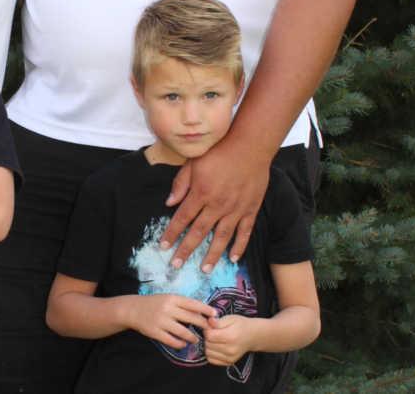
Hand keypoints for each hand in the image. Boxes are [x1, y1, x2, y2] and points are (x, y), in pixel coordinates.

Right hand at [123, 294, 214, 351]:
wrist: (133, 309)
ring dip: (192, 337)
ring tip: (196, 339)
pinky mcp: (156, 332)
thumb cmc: (154, 303)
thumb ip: (181, 304)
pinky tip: (183, 344)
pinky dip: (180, 344)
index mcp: (172, 298)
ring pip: (184, 332)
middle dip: (203, 325)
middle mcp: (168, 308)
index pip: (192, 303)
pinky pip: (173, 341)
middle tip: (209, 330)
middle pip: (191, 318)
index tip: (215, 314)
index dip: (205, 309)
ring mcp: (162, 321)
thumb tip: (200, 312)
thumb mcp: (167, 299)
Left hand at [160, 136, 268, 270]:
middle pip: (199, 232)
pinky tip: (233, 258)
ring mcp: (235, 209)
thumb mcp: (193, 162)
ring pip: (222, 237)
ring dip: (212, 255)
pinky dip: (239, 246)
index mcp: (200, 193)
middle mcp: (217, 205)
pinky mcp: (250, 209)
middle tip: (176, 265)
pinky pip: (244, 232)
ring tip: (205, 269)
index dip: (171, 234)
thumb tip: (169, 203)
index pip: (182, 218)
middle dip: (186, 250)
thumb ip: (181, 183)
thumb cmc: (219, 150)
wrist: (249, 146)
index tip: (163, 246)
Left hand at [204, 314, 255, 365]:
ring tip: (214, 340)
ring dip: (208, 346)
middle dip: (207, 337)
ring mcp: (230, 358)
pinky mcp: (229, 363)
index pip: (209, 336)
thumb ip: (218, 321)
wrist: (252, 336)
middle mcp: (231, 350)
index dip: (207, 329)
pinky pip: (212, 360)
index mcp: (231, 337)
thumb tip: (209, 321)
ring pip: (208, 353)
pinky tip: (216, 347)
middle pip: (208, 344)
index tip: (210, 327)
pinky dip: (211, 353)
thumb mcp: (230, 318)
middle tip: (213, 332)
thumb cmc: (240, 325)